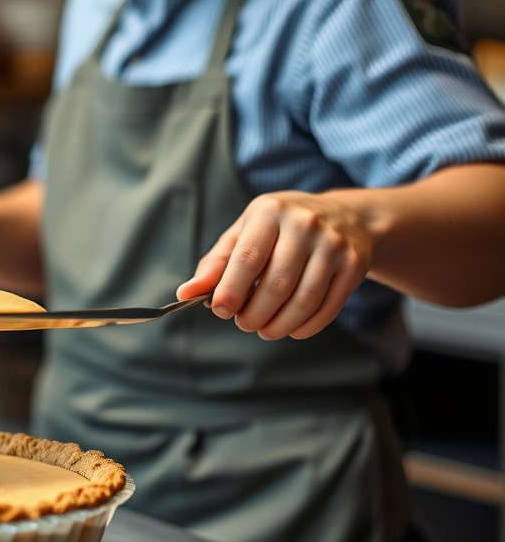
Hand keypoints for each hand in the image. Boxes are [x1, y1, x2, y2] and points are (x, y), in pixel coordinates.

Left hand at [175, 191, 373, 339]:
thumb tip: (186, 292)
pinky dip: (305, 327)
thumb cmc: (281, 228)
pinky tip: (291, 329)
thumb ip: (216, 263)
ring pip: (303, 301)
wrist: (346, 216)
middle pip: (276, 285)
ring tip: (265, 329)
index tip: (222, 311)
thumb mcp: (245, 232)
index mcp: (270, 211)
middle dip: (254, 314)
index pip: (248, 258)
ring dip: (279, 325)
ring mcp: (333, 244)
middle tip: (244, 323)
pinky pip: (327, 308)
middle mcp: (305, 224)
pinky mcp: (354, 265)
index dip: (231, 290)